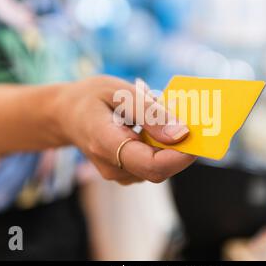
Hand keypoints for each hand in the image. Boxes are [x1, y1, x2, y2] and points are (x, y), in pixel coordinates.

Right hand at [54, 76, 195, 184]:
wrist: (67, 114)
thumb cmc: (92, 98)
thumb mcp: (120, 93)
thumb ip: (150, 113)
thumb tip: (182, 133)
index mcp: (106, 144)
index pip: (151, 165)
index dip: (181, 156)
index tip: (199, 136)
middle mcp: (112, 166)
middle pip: (159, 169)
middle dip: (181, 148)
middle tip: (194, 121)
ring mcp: (118, 173)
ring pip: (158, 167)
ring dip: (172, 145)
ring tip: (168, 116)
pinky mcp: (126, 171)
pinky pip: (152, 163)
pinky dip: (163, 147)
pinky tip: (157, 126)